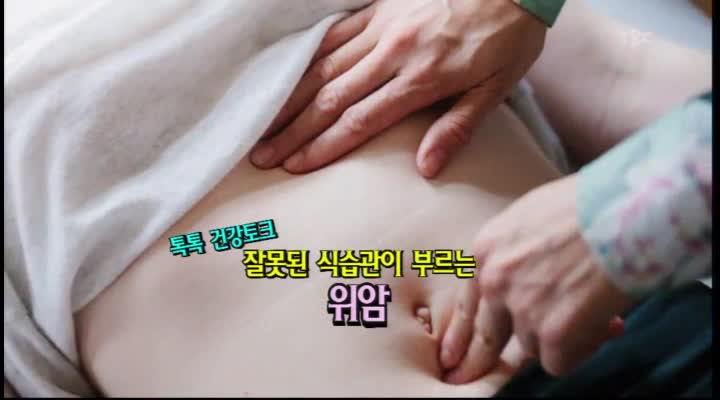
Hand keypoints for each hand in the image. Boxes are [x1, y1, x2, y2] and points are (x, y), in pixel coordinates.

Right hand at [250, 0, 546, 177]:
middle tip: (262, 154)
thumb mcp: (497, 88)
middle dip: (294, 130)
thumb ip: (457, 128)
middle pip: (332, 97)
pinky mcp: (379, 8)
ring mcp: (382, 27)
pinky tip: (288, 75)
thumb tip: (426, 169)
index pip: (360, 120)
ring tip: (265, 122)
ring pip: (324, 66)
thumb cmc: (508, 37)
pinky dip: (309, 57)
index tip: (295, 167)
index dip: (324, 146)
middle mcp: (393, 54)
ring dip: (291, 97)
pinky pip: (334, 33)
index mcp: (421, 79)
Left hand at [440, 175, 633, 383]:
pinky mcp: (552, 335)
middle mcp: (495, 282)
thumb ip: (517, 252)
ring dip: (556, 337)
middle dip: (477, 361)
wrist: (622, 212)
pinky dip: (579, 350)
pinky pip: (557, 362)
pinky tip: (601, 326)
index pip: (467, 302)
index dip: (461, 331)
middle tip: (464, 377)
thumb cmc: (589, 204)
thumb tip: (527, 277)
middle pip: (485, 335)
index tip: (450, 355)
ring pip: (530, 346)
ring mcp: (522, 309)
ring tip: (590, 309)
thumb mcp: (532, 216)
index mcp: (486, 250)